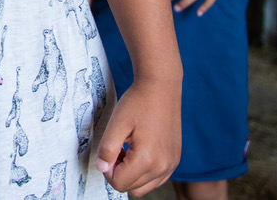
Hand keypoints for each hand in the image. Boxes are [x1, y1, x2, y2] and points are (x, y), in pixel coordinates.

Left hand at [94, 76, 180, 194]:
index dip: (107, 170)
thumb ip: (107, 149)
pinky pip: (156, 179)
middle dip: (118, 173)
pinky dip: (143, 172)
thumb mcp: (116, 123)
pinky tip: (138, 151)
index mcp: (148, 159)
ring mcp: (171, 165)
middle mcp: (163, 167)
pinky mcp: (174, 160)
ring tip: (126, 150)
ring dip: (131, 174)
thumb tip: (102, 168)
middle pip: (132, 188)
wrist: (161, 88)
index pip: (120, 183)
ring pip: (144, 187)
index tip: (108, 151)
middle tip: (117, 148)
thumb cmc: (138, 103)